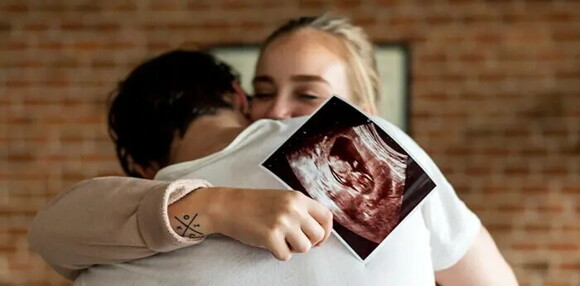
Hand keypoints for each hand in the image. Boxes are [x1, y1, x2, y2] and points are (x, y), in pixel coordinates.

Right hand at [209, 187, 332, 260]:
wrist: (228, 206)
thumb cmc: (253, 204)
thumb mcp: (282, 198)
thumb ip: (301, 210)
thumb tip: (318, 230)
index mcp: (298, 198)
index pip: (327, 217)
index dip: (326, 231)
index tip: (318, 238)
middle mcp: (293, 209)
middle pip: (318, 235)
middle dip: (308, 242)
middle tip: (294, 239)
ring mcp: (282, 223)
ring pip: (304, 248)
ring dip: (293, 248)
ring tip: (280, 239)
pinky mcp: (270, 237)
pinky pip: (285, 256)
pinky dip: (277, 253)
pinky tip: (268, 243)